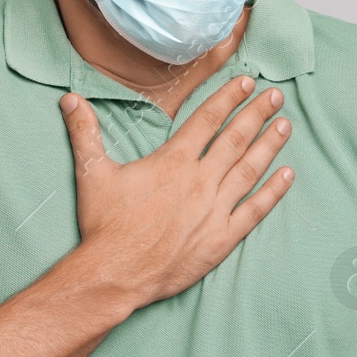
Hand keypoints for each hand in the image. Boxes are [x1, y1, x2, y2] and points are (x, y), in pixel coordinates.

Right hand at [59, 75, 293, 308]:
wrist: (116, 274)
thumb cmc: (105, 225)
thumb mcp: (92, 173)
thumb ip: (85, 133)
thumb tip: (69, 100)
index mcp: (173, 162)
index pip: (207, 120)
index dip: (229, 98)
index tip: (247, 83)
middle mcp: (200, 181)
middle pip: (236, 140)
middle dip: (257, 115)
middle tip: (276, 97)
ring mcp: (214, 210)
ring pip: (250, 170)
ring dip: (270, 145)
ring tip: (285, 125)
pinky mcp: (222, 238)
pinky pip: (254, 211)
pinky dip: (273, 192)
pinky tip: (288, 175)